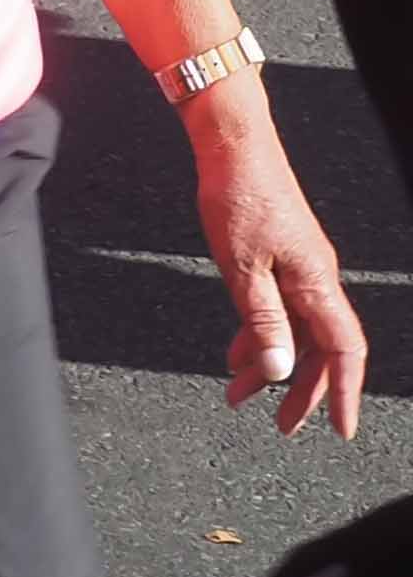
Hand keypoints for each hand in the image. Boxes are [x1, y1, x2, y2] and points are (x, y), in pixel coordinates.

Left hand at [191, 101, 365, 435]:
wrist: (232, 148)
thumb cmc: (238, 198)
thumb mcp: (241, 269)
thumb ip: (262, 320)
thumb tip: (280, 370)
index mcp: (317, 283)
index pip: (344, 351)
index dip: (342, 392)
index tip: (341, 428)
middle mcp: (316, 280)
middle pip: (319, 349)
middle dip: (300, 391)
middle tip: (281, 426)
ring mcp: (299, 270)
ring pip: (294, 332)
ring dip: (270, 366)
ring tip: (239, 397)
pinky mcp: (278, 261)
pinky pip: (277, 311)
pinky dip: (258, 336)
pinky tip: (235, 356)